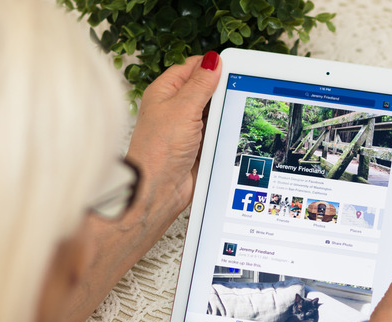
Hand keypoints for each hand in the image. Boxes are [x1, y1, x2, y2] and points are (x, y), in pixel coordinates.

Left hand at [125, 52, 220, 211]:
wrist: (159, 191)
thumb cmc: (159, 151)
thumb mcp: (183, 109)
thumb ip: (200, 84)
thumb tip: (213, 61)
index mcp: (164, 92)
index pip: (191, 68)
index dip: (210, 67)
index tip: (230, 68)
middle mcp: (174, 109)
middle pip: (205, 90)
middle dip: (220, 93)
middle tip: (232, 94)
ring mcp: (187, 129)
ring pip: (214, 113)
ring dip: (223, 115)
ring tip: (227, 118)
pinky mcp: (197, 147)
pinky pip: (217, 133)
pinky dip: (223, 133)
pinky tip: (228, 134)